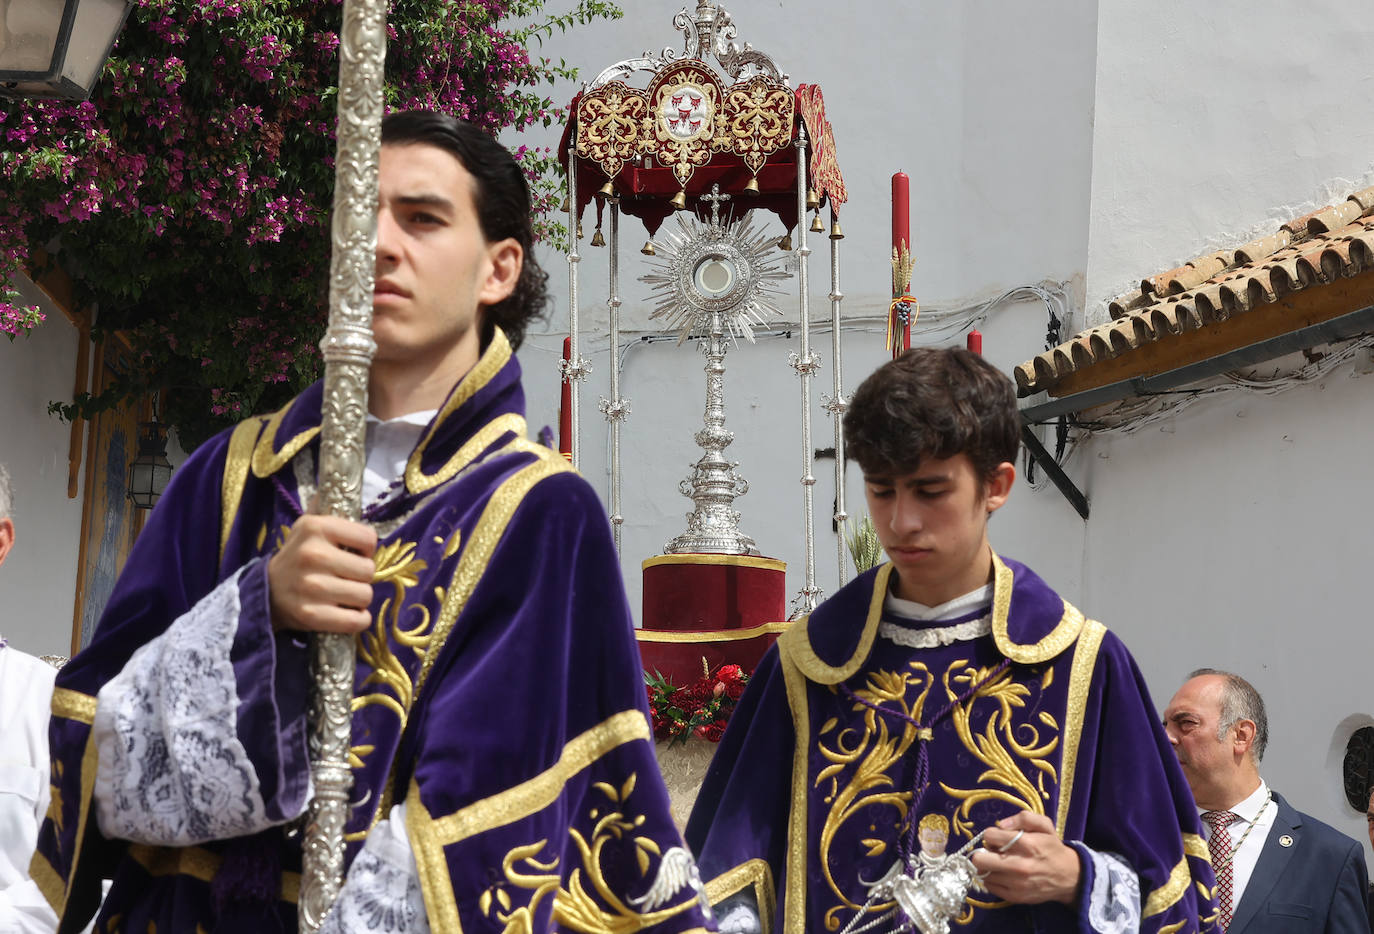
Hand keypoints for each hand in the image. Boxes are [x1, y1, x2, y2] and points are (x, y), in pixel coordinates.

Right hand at [267, 514, 376, 633]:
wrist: (267, 591)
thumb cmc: (299, 559)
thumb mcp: (311, 529)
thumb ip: (341, 527)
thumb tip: (370, 535)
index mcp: (315, 528)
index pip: (368, 538)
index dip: (366, 549)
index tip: (353, 555)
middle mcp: (313, 555)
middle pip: (369, 570)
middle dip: (361, 576)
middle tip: (346, 578)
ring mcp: (311, 586)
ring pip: (365, 595)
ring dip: (359, 598)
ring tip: (343, 595)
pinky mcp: (311, 615)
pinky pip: (356, 621)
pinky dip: (358, 620)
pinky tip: (347, 613)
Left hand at [968, 811, 1080, 905]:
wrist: (1069, 877)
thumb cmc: (1052, 848)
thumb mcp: (1044, 825)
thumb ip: (1023, 818)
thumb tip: (1000, 824)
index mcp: (1027, 845)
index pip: (990, 836)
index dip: (992, 834)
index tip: (998, 837)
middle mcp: (1020, 866)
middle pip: (980, 859)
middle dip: (982, 852)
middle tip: (992, 851)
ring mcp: (1016, 884)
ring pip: (983, 873)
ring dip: (987, 866)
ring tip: (999, 863)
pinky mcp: (1015, 897)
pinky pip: (989, 886)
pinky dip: (992, 878)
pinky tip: (1002, 874)